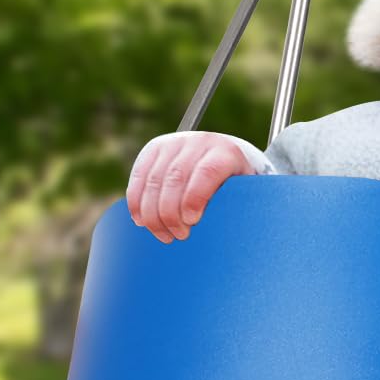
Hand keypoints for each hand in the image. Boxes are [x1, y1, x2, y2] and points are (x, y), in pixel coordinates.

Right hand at [127, 131, 255, 241]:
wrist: (221, 156)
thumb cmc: (234, 186)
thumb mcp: (242, 194)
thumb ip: (231, 206)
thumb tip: (215, 230)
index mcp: (225, 153)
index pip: (207, 172)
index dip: (195, 198)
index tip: (191, 221)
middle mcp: (198, 142)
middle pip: (176, 177)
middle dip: (172, 212)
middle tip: (179, 236)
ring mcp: (173, 143)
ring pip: (154, 179)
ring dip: (153, 213)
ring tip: (164, 235)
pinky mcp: (153, 148)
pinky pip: (139, 176)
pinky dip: (136, 201)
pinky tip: (142, 221)